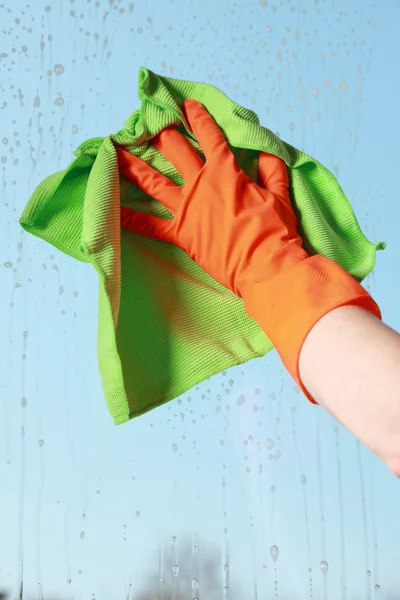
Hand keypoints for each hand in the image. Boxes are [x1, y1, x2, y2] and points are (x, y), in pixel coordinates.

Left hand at [117, 99, 306, 297]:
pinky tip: (113, 209)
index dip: (198, 117)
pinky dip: (131, 218)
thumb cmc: (275, 231)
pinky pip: (150, 225)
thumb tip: (267, 151)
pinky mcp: (180, 234)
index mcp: (226, 171)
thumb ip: (272, 169)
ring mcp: (186, 209)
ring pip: (153, 181)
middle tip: (145, 121)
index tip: (187, 105)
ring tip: (115, 152)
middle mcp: (201, 184)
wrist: (264, 266)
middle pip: (174, 150)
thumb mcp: (280, 196)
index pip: (210, 136)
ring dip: (133, 166)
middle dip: (160, 133)